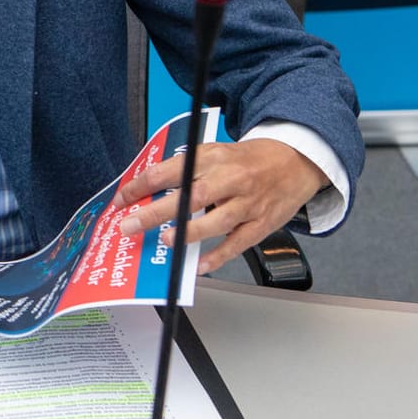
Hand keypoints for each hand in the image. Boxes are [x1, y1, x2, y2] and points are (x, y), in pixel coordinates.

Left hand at [114, 139, 327, 272]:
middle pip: (190, 196)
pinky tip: (200, 265)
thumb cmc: (246, 160)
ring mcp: (247, 203)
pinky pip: (238, 243)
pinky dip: (218, 256)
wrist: (295, 161)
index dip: (141, 186)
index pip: (169, 171)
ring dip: (189, 232)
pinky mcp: (261, 224)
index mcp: (211, 158)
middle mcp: (229, 179)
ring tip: (166, 240)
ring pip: (217, 220)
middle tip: (131, 225)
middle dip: (157, 211)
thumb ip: (184, 170)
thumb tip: (147, 191)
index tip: (122, 200)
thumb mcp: (213, 153)